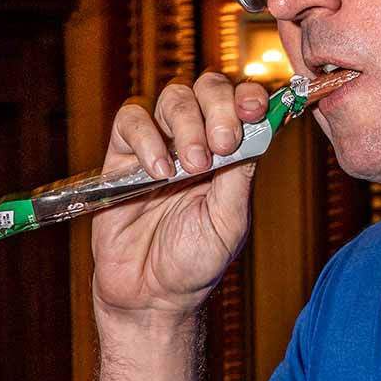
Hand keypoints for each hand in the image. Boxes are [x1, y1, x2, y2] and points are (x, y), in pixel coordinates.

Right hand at [90, 71, 270, 318]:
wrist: (151, 293)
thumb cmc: (195, 260)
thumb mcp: (229, 221)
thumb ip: (240, 175)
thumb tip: (258, 130)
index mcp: (230, 152)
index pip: (243, 103)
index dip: (250, 96)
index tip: (255, 110)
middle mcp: (197, 139)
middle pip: (208, 87)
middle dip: (219, 107)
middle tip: (223, 143)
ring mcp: (159, 143)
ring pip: (173, 97)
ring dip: (186, 124)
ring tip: (191, 167)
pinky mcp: (122, 156)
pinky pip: (131, 120)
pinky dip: (146, 138)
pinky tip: (159, 172)